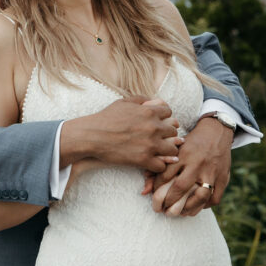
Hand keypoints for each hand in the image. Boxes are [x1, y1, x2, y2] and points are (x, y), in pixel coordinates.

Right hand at [61, 96, 180, 173]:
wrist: (92, 135)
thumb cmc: (106, 118)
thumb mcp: (123, 102)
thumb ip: (141, 99)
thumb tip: (155, 101)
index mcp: (149, 112)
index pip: (170, 113)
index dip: (165, 118)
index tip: (158, 124)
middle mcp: (153, 127)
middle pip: (174, 131)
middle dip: (167, 135)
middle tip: (160, 139)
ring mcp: (150, 144)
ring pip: (173, 150)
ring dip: (167, 151)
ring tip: (159, 152)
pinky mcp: (144, 159)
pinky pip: (162, 165)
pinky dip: (158, 165)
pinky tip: (151, 163)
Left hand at [149, 116, 231, 215]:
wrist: (216, 131)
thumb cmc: (191, 142)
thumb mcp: (175, 149)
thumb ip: (159, 167)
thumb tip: (144, 191)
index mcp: (183, 154)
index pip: (165, 176)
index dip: (156, 189)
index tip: (153, 195)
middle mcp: (197, 164)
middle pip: (181, 187)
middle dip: (169, 202)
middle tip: (163, 209)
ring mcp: (211, 172)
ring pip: (200, 196)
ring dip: (189, 208)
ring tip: (180, 213)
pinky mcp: (223, 177)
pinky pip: (215, 198)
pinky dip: (206, 206)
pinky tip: (197, 207)